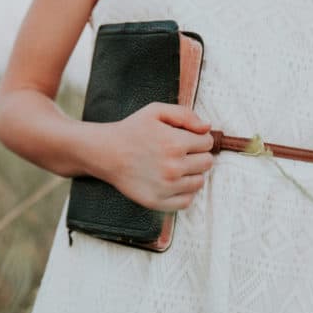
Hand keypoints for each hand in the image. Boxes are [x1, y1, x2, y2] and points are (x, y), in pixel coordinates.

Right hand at [91, 102, 214, 211]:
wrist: (105, 152)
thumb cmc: (130, 130)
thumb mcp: (155, 111)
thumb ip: (185, 114)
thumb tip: (207, 128)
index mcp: (175, 143)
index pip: (207, 143)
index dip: (198, 139)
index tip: (185, 139)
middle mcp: (173, 167)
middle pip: (207, 163)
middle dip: (197, 155)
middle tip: (180, 153)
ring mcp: (166, 187)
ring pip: (199, 182)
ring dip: (191, 174)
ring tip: (175, 167)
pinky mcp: (157, 201)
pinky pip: (186, 201)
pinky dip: (183, 192)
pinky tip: (172, 182)